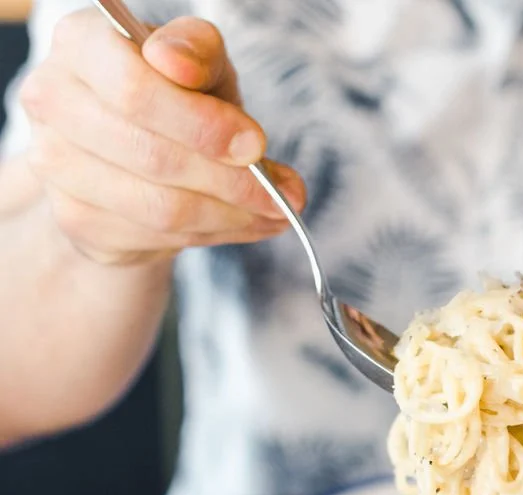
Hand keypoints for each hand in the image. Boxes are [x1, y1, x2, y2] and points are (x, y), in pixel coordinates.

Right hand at [19, 10, 304, 265]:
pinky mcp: (76, 219)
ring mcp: (56, 165)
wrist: (133, 155)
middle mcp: (53, 101)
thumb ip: (198, 54)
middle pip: (153, 157)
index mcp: (80, 43)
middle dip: (232, 181)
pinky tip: (245, 223)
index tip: (257, 145)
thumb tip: (179, 62)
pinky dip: (216, 235)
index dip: (203, 124)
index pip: (135, 90)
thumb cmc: (173, 97)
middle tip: (285, 195)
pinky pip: (159, 238)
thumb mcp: (198, 65)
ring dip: (233, 216)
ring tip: (275, 212)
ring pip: (161, 208)